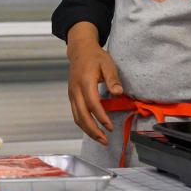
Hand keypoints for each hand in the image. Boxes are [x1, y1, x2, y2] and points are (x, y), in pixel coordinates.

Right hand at [66, 22, 123, 144]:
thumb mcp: (108, 64)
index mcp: (85, 82)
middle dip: (93, 130)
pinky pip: (76, 114)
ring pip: (77, 117)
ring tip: (100, 139)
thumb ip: (113, 79)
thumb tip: (118, 93)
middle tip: (105, 140)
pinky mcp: (72, 97)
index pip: (92, 104)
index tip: (110, 127)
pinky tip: (92, 129)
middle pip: (82, 115)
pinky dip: (83, 124)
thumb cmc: (95, 57)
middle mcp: (76, 90)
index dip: (101, 117)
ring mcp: (72, 94)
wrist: (80, 51)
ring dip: (88, 130)